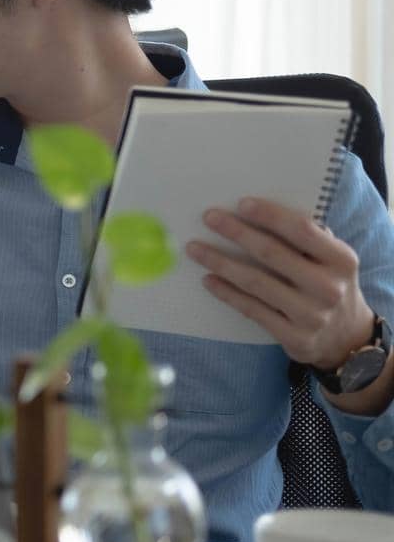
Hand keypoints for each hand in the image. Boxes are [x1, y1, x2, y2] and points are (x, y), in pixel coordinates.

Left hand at [187, 197, 373, 369]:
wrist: (347, 338)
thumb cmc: (329, 285)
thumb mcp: (332, 261)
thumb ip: (309, 239)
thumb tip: (260, 212)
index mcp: (341, 260)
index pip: (302, 230)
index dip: (270, 215)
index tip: (241, 203)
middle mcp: (329, 287)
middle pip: (272, 254)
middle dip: (237, 232)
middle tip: (209, 217)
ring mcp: (311, 315)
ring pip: (256, 282)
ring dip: (220, 262)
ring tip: (194, 249)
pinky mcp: (294, 337)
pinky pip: (251, 309)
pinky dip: (226, 293)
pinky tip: (208, 279)